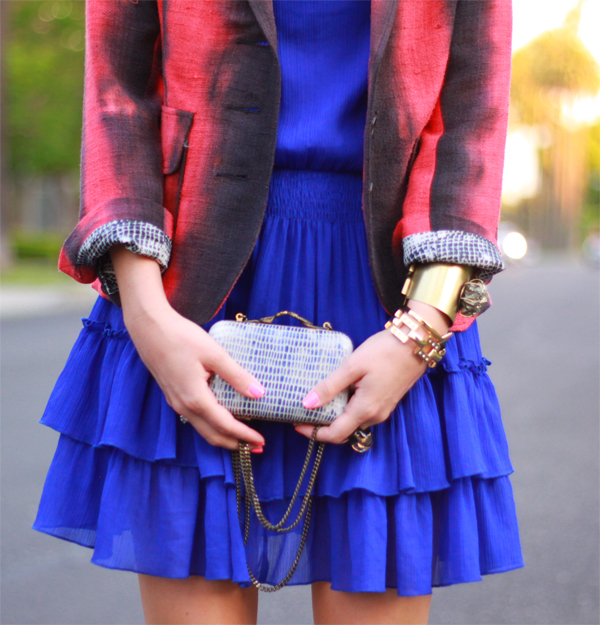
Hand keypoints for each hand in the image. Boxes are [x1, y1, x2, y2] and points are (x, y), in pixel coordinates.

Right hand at [126, 305, 266, 450]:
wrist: (148, 327)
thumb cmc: (181, 337)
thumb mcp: (214, 354)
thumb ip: (237, 375)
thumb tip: (259, 393)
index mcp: (195, 398)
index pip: (225, 425)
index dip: (245, 435)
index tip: (261, 441)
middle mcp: (183, 406)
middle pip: (212, 435)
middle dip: (235, 443)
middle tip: (256, 447)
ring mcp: (175, 402)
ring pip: (202, 428)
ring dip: (222, 436)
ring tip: (242, 437)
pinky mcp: (173, 395)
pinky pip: (194, 418)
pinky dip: (211, 425)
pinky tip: (221, 418)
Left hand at [294, 300, 450, 444]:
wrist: (416, 343)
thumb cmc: (384, 352)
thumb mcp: (352, 366)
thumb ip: (330, 386)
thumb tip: (307, 404)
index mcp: (364, 410)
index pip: (335, 434)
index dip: (313, 433)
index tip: (296, 423)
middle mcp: (374, 416)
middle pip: (343, 431)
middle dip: (321, 425)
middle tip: (303, 410)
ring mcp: (382, 410)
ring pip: (352, 422)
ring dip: (334, 416)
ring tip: (316, 400)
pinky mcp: (385, 403)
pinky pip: (361, 413)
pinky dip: (346, 409)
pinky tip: (337, 393)